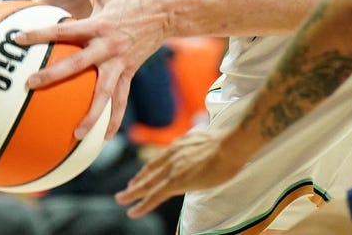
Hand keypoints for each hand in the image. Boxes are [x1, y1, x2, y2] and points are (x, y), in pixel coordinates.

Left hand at [14, 0, 172, 138]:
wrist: (168, 11)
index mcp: (98, 25)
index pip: (64, 30)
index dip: (41, 34)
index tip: (18, 40)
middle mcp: (108, 46)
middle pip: (78, 64)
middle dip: (54, 76)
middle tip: (30, 85)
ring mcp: (120, 63)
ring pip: (104, 92)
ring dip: (91, 114)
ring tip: (75, 134)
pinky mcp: (129, 73)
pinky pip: (121, 100)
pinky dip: (113, 120)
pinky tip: (103, 139)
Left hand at [115, 129, 246, 217]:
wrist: (229, 145)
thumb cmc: (227, 144)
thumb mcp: (206, 139)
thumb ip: (198, 146)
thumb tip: (201, 152)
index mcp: (179, 144)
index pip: (159, 160)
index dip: (148, 169)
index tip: (140, 175)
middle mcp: (172, 155)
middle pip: (149, 171)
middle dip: (136, 181)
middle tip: (126, 189)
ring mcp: (172, 168)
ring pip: (146, 184)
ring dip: (132, 193)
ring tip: (122, 199)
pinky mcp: (175, 182)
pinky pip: (154, 196)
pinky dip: (142, 205)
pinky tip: (133, 212)